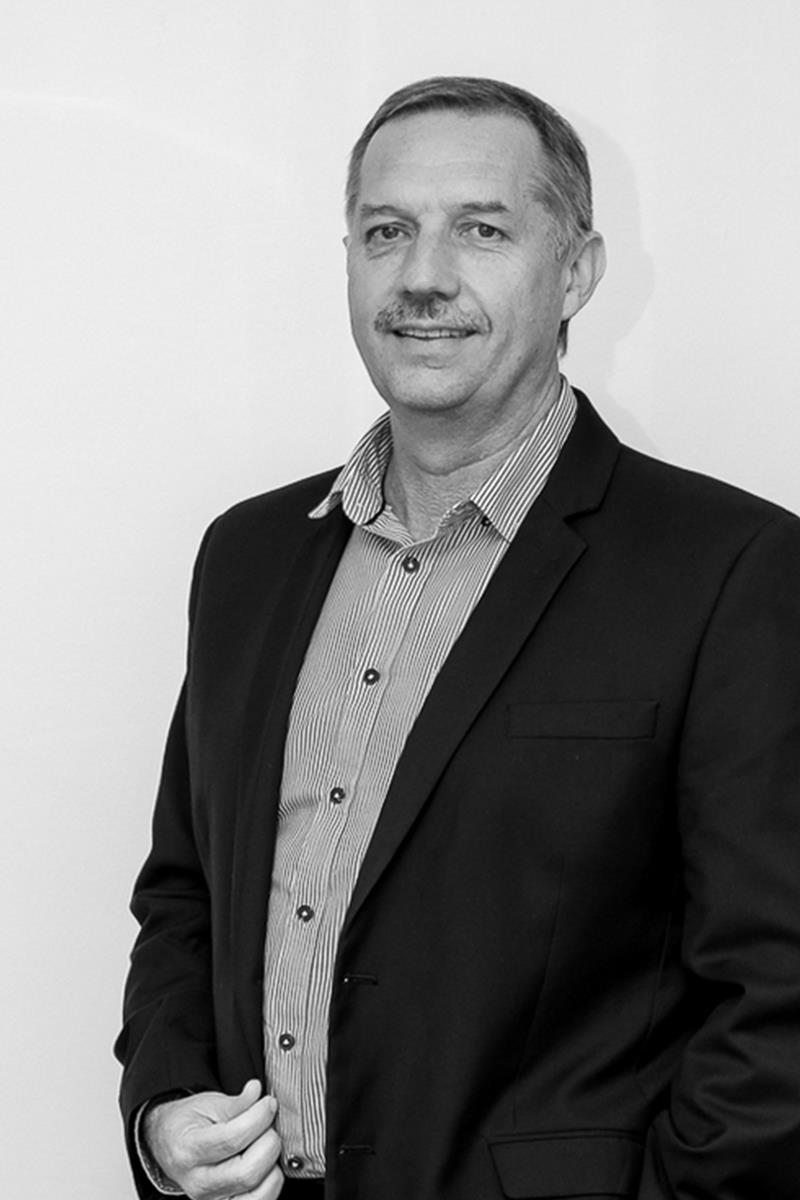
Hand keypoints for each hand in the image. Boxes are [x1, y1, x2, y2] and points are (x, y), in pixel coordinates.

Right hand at [143, 1078, 283, 1199]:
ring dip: (272, 1165)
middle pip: (247, 1172)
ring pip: (258, 1193)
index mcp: (188, 1150)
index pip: (233, 1139)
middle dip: (269, 1142)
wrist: (168, 1146)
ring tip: (265, 1146)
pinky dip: (271, 1184)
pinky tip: (266, 1165)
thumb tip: (257, 1092)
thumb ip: (237, 1102)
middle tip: (268, 1125)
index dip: (259, 1117)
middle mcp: (198, 1182)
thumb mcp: (207, 1104)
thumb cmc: (189, 1123)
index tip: (268, 1103)